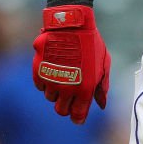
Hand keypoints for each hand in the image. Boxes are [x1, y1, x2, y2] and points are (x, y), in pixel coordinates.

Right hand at [32, 5, 110, 123]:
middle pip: (61, 110)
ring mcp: (51, 80)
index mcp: (85, 88)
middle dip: (66, 106)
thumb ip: (102, 85)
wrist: (71, 25)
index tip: (78, 118)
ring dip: (56, 92)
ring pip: (50, 97)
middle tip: (70, 97)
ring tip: (64, 76)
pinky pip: (40, 86)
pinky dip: (46, 82)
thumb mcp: (103, 63)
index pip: (77, 114)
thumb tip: (101, 104)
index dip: (78, 118)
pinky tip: (54, 70)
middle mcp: (67, 88)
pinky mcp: (39, 71)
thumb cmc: (91, 43)